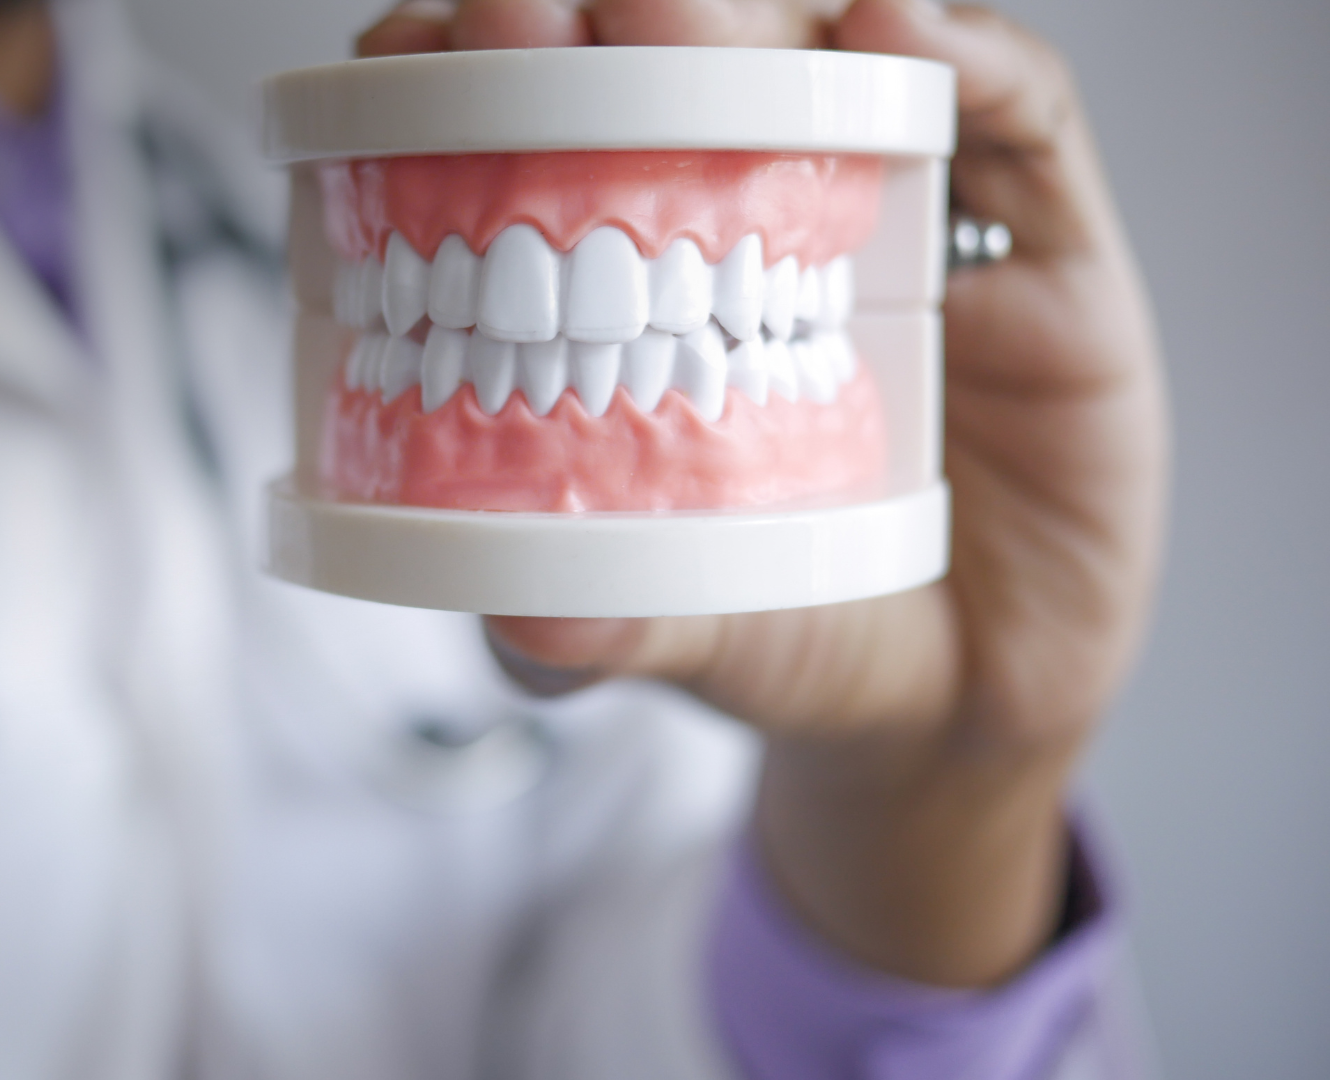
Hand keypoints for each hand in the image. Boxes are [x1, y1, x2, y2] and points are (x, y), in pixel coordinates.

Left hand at [358, 0, 1166, 986]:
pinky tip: (890, 30)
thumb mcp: (690, 623)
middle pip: (695, 59)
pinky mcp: (1048, 244)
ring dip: (752, 23)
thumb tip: (524, 623)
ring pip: (841, 56)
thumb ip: (611, 620)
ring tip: (664, 25)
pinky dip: (966, 59)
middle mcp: (777, 220)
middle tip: (523, 22)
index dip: (483, 69)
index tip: (409, 56)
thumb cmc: (800, 626)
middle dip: (601, 26)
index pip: (565, 121)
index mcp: (663, 282)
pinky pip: (1024, 116)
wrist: (970, 706)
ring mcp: (914, 216)